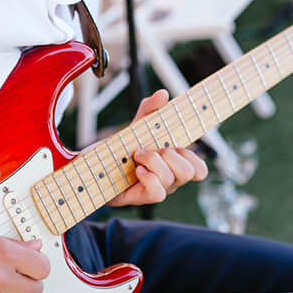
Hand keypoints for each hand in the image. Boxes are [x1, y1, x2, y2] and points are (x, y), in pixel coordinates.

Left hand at [109, 90, 208, 207]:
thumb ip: (149, 110)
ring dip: (152, 161)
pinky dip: (148, 177)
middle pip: (190, 171)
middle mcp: (170, 179)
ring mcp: (158, 189)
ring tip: (136, 156)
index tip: (175, 146)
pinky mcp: (143, 198)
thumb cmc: (119, 151)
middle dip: (170, 155)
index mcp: (174, 165)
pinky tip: (137, 170)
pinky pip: (158, 192)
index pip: (199, 169)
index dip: (194, 157)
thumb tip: (163, 94)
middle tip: (149, 149)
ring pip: (171, 178)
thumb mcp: (136, 126)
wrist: (93, 168)